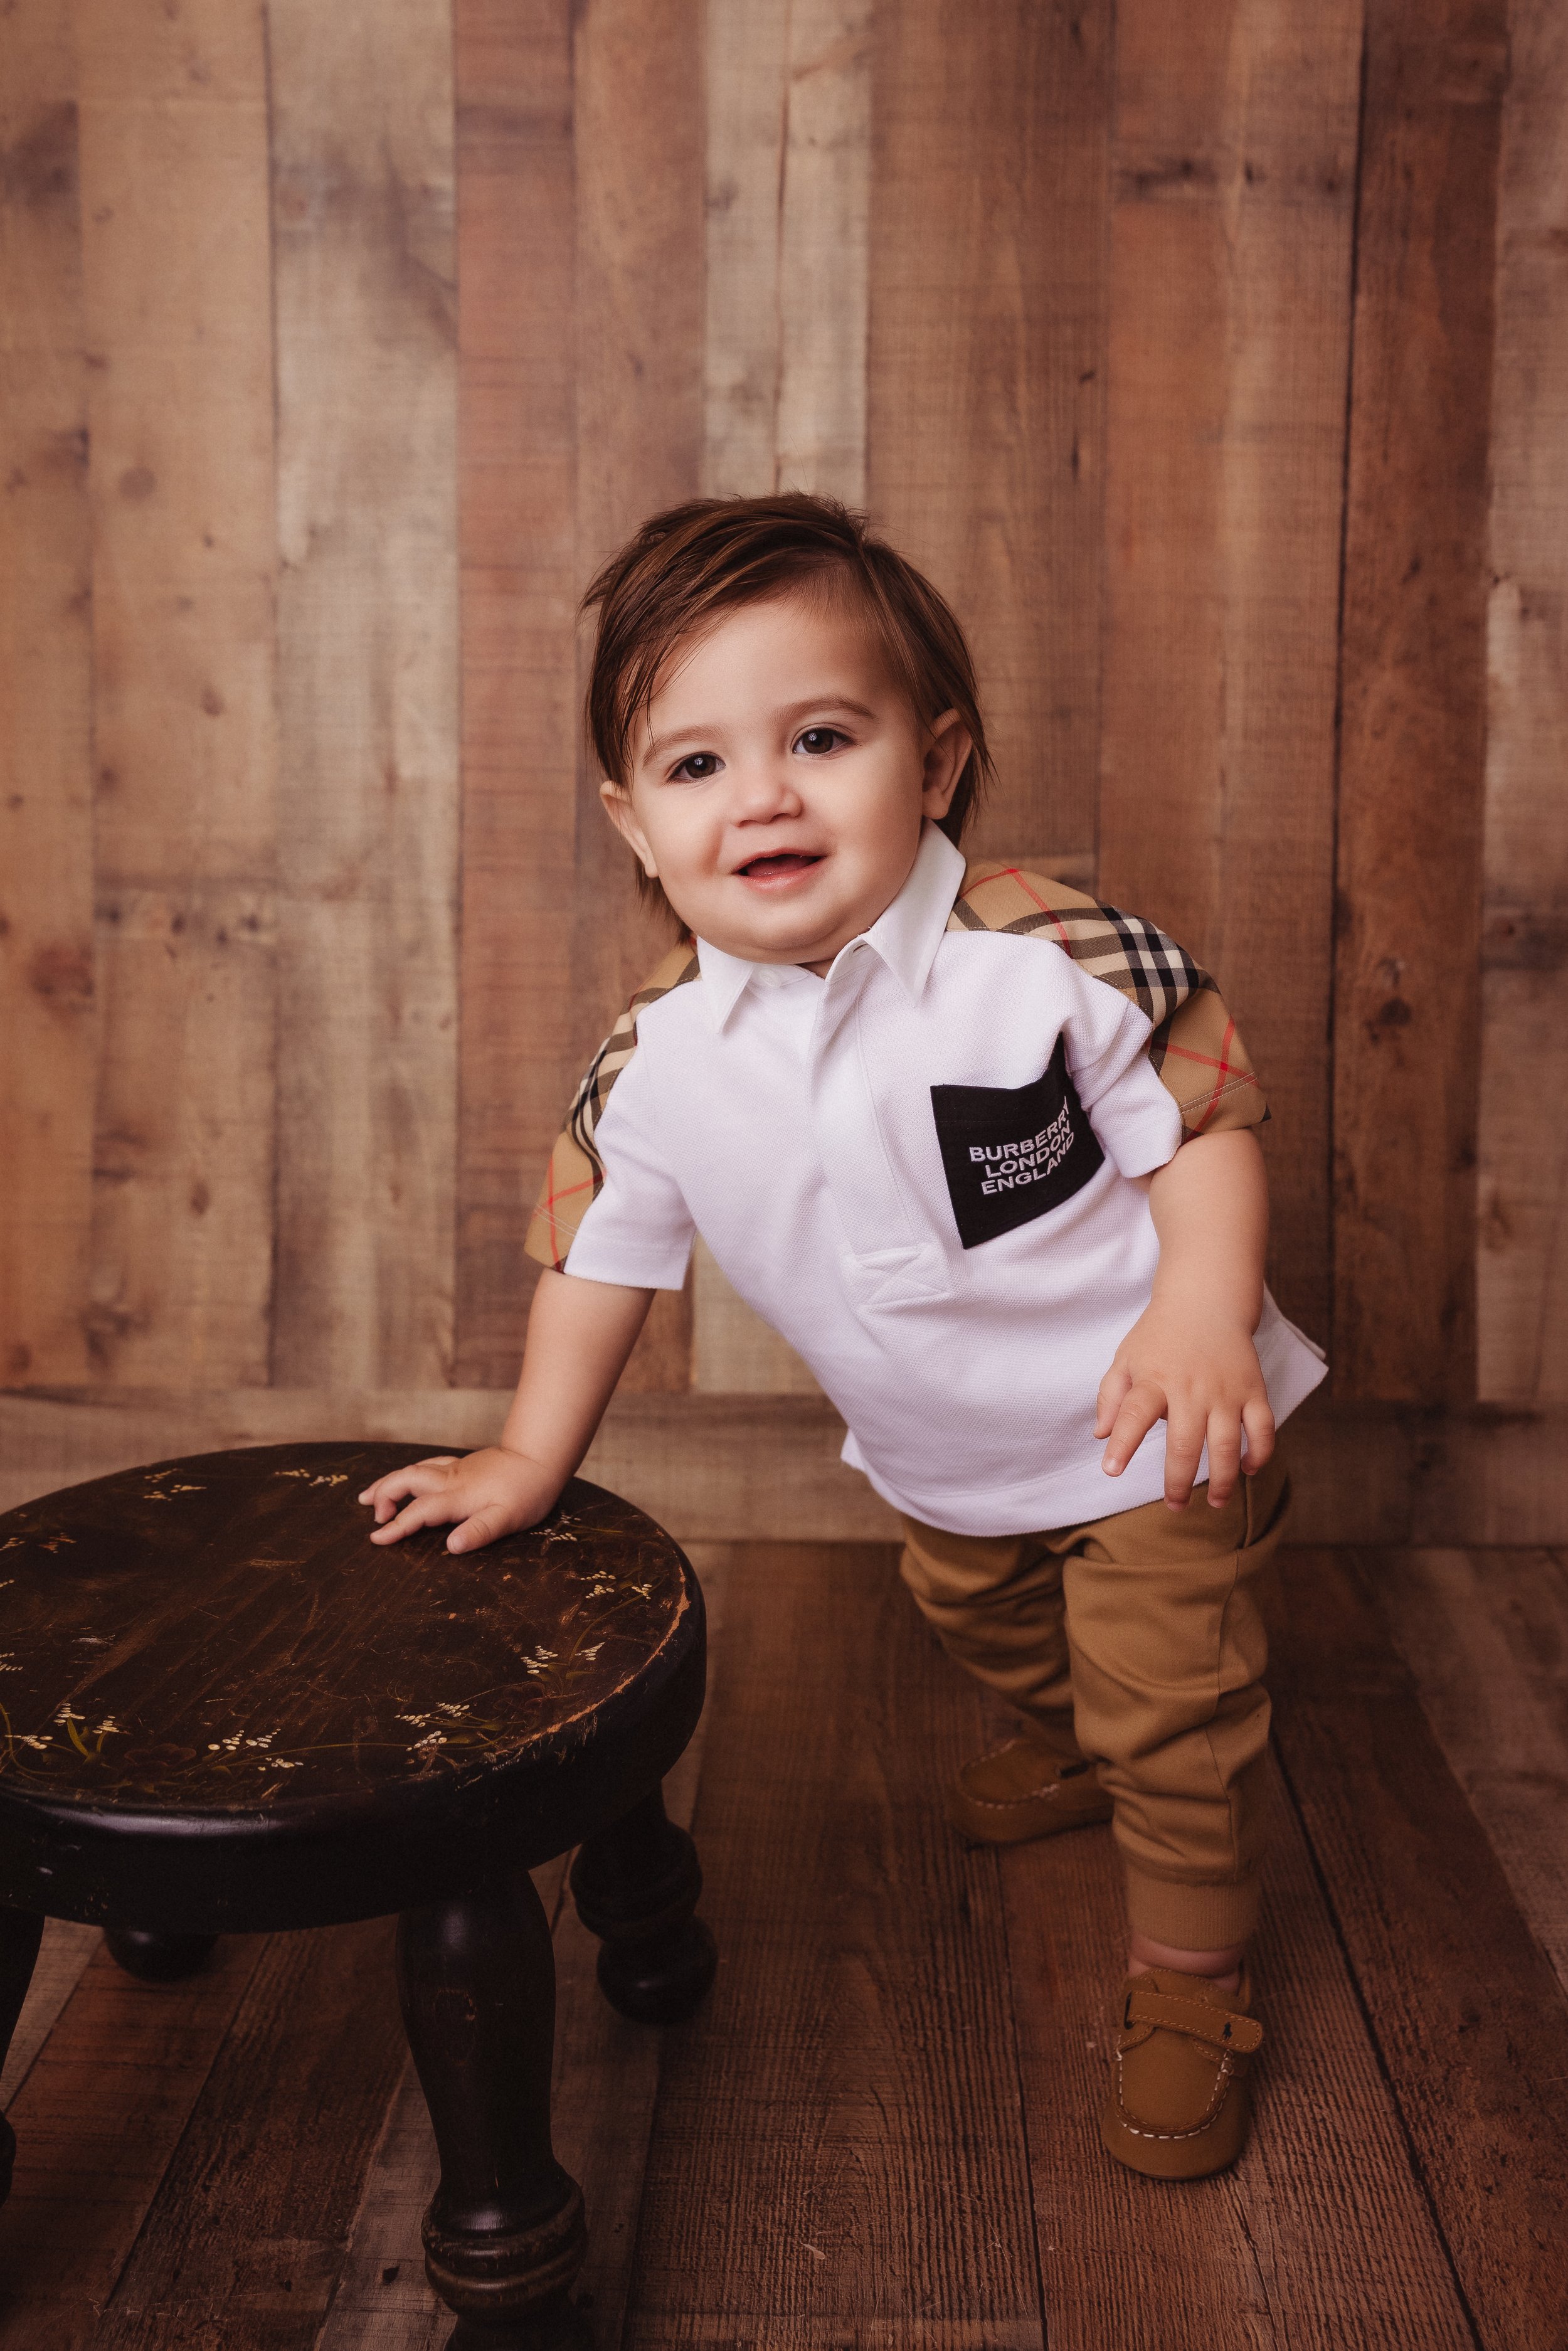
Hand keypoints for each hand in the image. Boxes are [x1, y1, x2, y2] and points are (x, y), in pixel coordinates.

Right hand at [358, 1446, 561, 1553]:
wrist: (540, 1458)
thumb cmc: (528, 1492)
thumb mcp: (508, 1518)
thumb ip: (479, 1532)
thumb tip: (451, 1547)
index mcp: (458, 1497)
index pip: (418, 1512)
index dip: (396, 1526)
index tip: (376, 1539)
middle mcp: (450, 1480)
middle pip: (405, 1480)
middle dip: (383, 1495)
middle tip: (371, 1515)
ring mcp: (455, 1470)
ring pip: (413, 1470)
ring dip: (389, 1482)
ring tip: (369, 1495)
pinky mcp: (461, 1465)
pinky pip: (426, 1465)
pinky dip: (408, 1474)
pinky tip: (406, 1478)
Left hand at [1094, 1301, 1274, 1508]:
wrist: (1206, 1301)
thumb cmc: (1160, 1335)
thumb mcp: (1126, 1357)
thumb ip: (1111, 1396)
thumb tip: (1101, 1436)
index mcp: (1153, 1380)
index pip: (1134, 1414)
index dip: (1122, 1444)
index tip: (1111, 1470)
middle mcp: (1191, 1388)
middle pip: (1184, 1443)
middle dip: (1178, 1481)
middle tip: (1174, 1506)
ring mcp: (1225, 1390)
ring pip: (1227, 1444)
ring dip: (1223, 1480)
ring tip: (1215, 1503)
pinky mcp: (1253, 1389)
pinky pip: (1263, 1428)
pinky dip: (1259, 1453)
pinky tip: (1248, 1470)